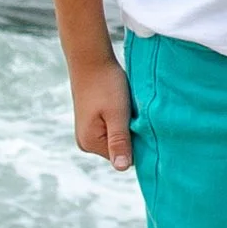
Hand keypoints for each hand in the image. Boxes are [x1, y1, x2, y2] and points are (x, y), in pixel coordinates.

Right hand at [71, 57, 134, 172]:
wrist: (91, 58)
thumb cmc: (106, 84)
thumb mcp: (117, 114)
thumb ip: (119, 141)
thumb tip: (122, 169)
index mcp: (90, 143)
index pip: (124, 157)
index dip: (137, 143)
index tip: (141, 124)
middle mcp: (86, 142)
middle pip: (120, 149)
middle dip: (132, 135)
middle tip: (136, 114)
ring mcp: (88, 132)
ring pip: (118, 138)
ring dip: (127, 126)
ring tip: (128, 108)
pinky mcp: (92, 122)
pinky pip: (113, 129)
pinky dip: (122, 120)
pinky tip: (123, 106)